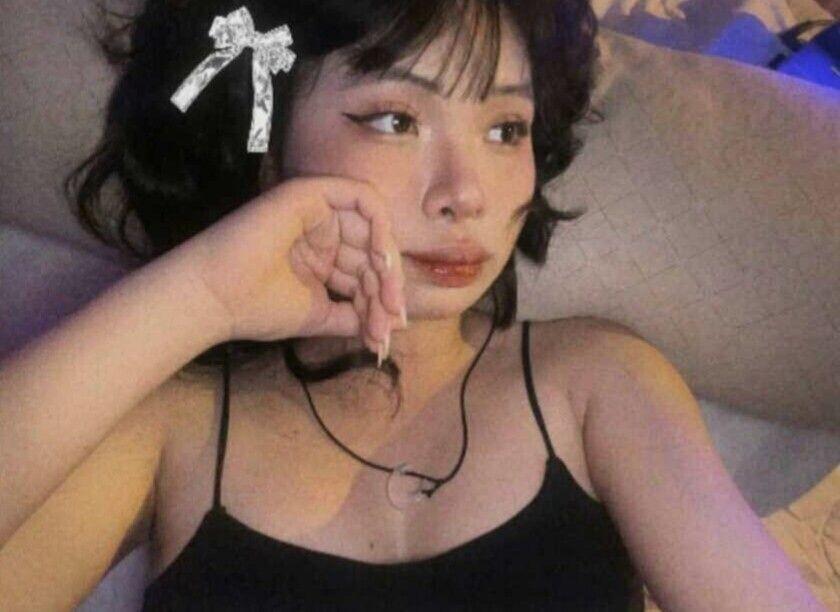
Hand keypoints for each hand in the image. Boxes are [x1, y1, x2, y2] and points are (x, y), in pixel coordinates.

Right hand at [181, 175, 405, 359]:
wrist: (216, 298)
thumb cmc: (258, 307)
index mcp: (323, 256)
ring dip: (387, 267)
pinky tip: (381, 262)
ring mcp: (319, 211)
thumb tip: (397, 323)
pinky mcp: (312, 194)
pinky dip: (381, 227)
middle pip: (374, 252)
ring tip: (387, 302)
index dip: (380, 301)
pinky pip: (363, 199)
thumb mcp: (321, 315)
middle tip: (390, 322)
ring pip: (375, 230)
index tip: (384, 336)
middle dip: (387, 289)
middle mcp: (324, 231)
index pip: (365, 272)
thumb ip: (357, 315)